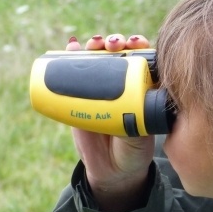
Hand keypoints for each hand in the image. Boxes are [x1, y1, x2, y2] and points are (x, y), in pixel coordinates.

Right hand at [66, 34, 153, 211]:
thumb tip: (135, 109)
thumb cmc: (135, 149)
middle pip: (118, 53)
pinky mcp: (78, 97)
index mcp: (142, 87)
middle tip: (113, 45)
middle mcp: (122, 82)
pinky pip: (72, 74)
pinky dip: (70, 56)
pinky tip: (71, 45)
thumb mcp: (142, 135)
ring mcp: (99, 88)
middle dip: (115, 42)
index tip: (137, 43)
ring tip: (94, 44)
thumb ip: (140, 123)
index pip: (142, 57)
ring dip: (95, 45)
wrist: (112, 170)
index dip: (139, 45)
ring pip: (96, 58)